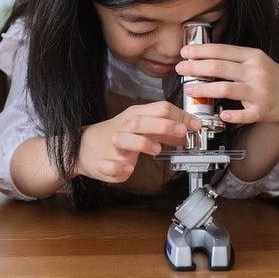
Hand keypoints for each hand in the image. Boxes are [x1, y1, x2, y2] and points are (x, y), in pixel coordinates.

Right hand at [76, 101, 201, 182]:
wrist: (83, 146)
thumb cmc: (118, 134)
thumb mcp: (143, 127)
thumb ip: (165, 129)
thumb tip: (187, 131)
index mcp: (136, 116)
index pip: (159, 109)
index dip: (179, 116)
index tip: (195, 125)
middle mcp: (124, 127)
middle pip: (142, 121)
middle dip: (164, 125)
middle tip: (182, 131)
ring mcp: (113, 144)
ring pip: (125, 138)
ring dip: (142, 143)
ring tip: (156, 149)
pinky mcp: (103, 162)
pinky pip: (109, 164)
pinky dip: (118, 167)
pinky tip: (127, 169)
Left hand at [176, 43, 278, 127]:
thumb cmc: (267, 77)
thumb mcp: (254, 61)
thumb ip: (232, 59)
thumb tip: (201, 56)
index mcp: (252, 57)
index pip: (222, 50)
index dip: (201, 51)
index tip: (184, 52)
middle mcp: (256, 72)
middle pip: (220, 68)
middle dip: (196, 68)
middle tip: (180, 69)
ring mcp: (259, 92)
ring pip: (226, 89)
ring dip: (204, 89)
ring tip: (189, 89)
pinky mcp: (262, 111)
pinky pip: (245, 114)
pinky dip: (232, 115)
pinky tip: (220, 115)